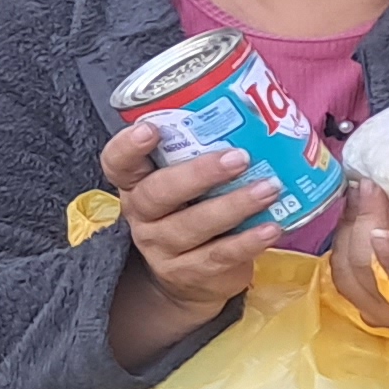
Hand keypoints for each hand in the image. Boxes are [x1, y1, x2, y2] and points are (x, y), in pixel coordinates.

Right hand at [102, 119, 282, 319]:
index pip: (117, 163)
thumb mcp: (187, 185)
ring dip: (234, 205)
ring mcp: (162, 247)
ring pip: (192, 226)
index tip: (150, 129)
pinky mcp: (189, 273)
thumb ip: (204, 154)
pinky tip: (272, 227)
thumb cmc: (194, 211)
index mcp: (136, 184)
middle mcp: (142, 215)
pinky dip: (247, 242)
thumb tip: (261, 110)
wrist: (189, 277)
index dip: (127, 147)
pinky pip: (218, 256)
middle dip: (198, 174)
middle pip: (157, 194)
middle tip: (239, 157)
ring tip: (270, 188)